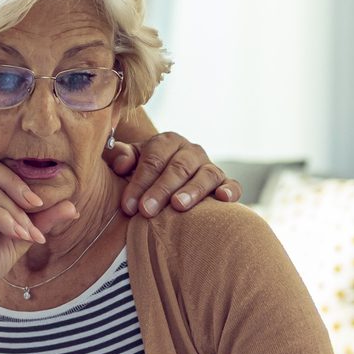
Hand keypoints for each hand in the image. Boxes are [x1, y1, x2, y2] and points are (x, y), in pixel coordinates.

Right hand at [0, 99, 79, 316]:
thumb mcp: (18, 240)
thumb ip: (40, 222)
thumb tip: (73, 206)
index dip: (23, 177)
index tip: (48, 199)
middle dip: (18, 183)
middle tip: (39, 205)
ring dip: (14, 209)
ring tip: (28, 233)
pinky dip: (1, 217)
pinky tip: (15, 234)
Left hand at [106, 131, 239, 217]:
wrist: (168, 183)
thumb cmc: (144, 176)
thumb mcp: (129, 164)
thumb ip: (120, 157)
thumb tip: (121, 163)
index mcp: (166, 142)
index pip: (153, 159)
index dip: (139, 182)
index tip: (128, 206)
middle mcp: (190, 151)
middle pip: (178, 168)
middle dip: (161, 189)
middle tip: (147, 210)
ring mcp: (209, 166)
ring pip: (205, 174)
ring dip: (193, 190)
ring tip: (178, 206)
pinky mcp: (225, 182)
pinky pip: (232, 184)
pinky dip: (229, 190)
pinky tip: (222, 199)